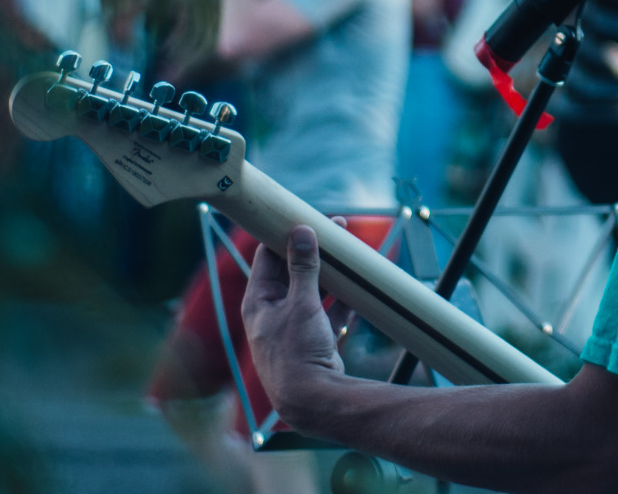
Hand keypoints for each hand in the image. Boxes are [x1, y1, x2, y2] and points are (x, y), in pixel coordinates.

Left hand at [242, 225, 344, 431]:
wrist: (311, 399)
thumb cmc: (296, 352)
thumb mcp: (301, 304)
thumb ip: (303, 267)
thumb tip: (302, 232)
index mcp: (259, 301)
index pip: (267, 257)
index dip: (284, 235)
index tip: (303, 216)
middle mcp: (273, 311)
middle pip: (293, 270)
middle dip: (314, 250)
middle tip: (335, 228)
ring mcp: (294, 325)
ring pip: (315, 288)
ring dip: (332, 273)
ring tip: (350, 253)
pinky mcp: (314, 337)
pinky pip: (330, 310)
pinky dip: (343, 299)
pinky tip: (359, 288)